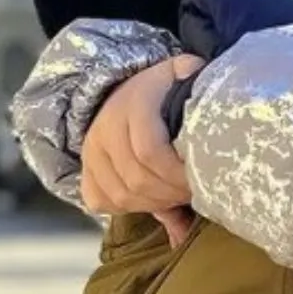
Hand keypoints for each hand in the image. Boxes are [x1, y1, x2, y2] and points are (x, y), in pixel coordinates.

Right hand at [82, 54, 205, 214]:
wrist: (128, 89)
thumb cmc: (168, 90)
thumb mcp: (187, 83)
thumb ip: (200, 101)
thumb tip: (207, 112)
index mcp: (135, 103)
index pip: (150, 151)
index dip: (177, 174)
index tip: (200, 179)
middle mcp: (106, 126)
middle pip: (137, 179)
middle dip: (171, 194)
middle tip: (194, 193)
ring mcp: (91, 149)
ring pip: (120, 195)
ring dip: (154, 204)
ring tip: (177, 199)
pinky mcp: (85, 168)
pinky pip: (98, 200)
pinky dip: (126, 209)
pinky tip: (150, 203)